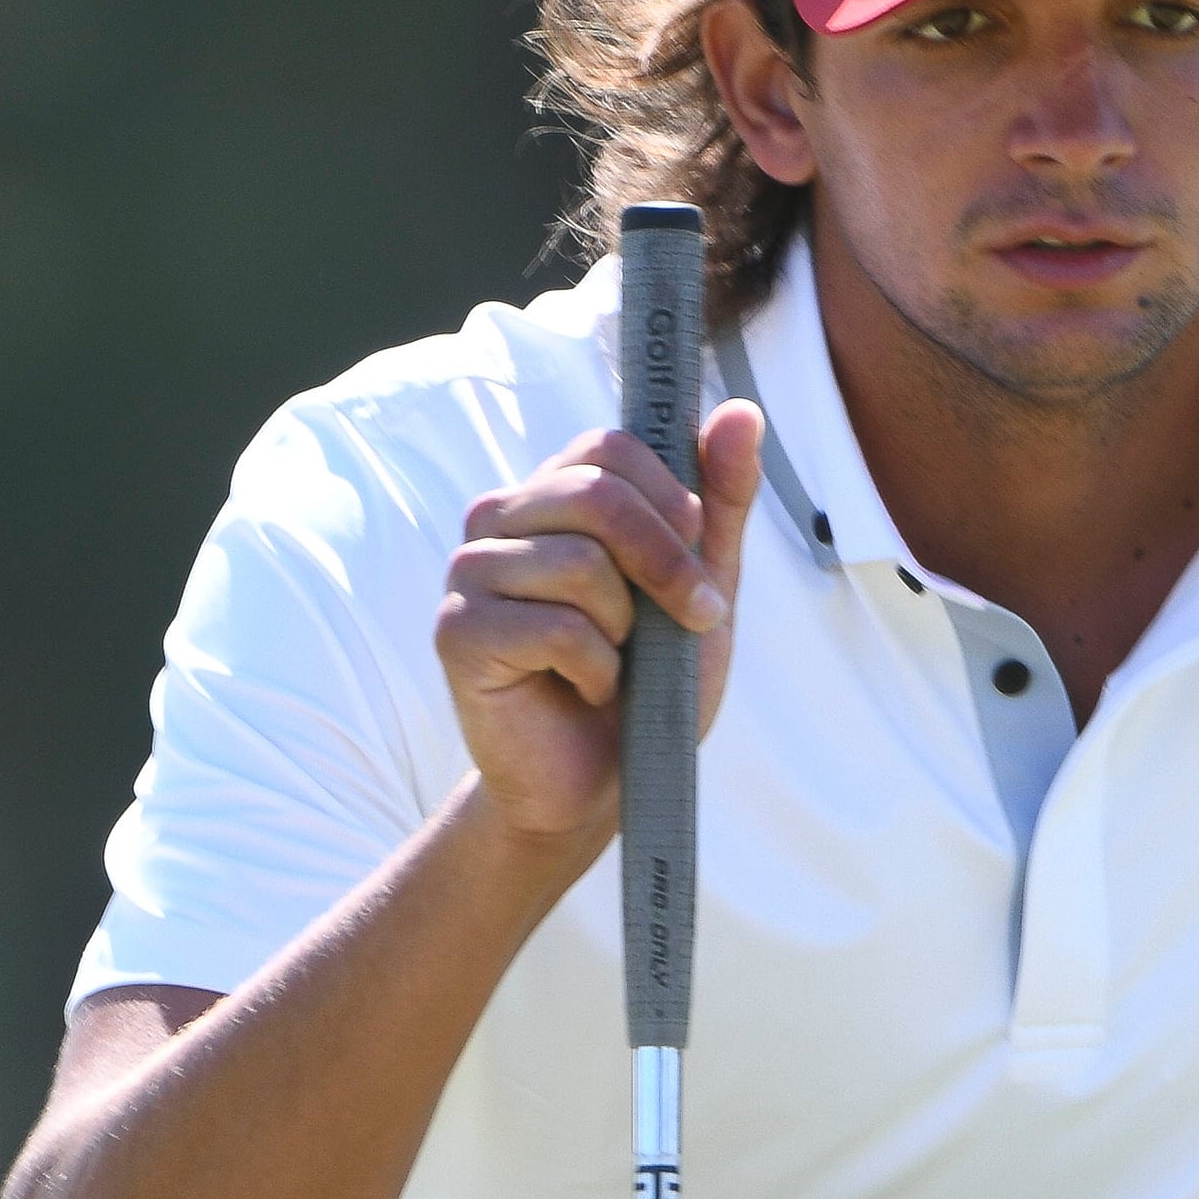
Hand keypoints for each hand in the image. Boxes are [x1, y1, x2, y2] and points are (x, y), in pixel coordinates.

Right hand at [434, 397, 764, 849]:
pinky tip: (584, 688)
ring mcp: (469, 571)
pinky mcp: (456, 631)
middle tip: (693, 618)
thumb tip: (742, 412)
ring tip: (617, 665)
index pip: (610, 445)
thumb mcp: (703, 586)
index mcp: (552, 493)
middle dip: (665, 563)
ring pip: (579, 562)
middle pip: (595, 492)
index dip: (672, 500)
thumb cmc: (648, 684)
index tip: (702, 562)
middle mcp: (498, 517)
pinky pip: (555, 626)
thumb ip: (721, 502)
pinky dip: (595, 670)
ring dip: (627, 630)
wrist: (597, 785)